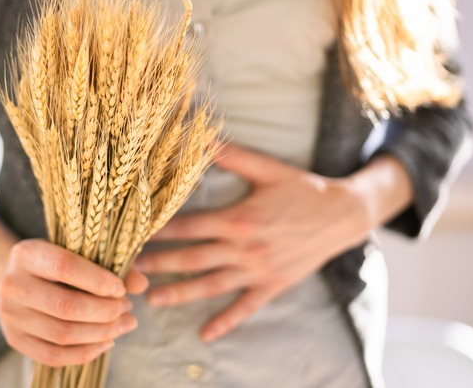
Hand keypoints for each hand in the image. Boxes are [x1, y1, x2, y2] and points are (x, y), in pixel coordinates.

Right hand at [0, 239, 148, 365]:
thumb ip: (110, 264)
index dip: (98, 280)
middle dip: (105, 311)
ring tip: (124, 324)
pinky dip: (85, 353)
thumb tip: (141, 284)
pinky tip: (106, 342)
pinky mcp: (14, 340)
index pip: (64, 267)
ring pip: (62, 334)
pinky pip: (53, 356)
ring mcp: (9, 315)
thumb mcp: (76, 252)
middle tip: (127, 308)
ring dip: (101, 333)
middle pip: (65, 306)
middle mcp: (11, 284)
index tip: (121, 289)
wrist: (14, 280)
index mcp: (26, 253)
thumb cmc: (55, 263)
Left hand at [134, 144, 391, 342]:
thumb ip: (231, 155)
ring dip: (180, 294)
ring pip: (211, 286)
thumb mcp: (267, 168)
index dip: (159, 231)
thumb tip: (200, 137)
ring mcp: (257, 270)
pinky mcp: (271, 285)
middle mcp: (244, 248)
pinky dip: (225, 322)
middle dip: (159, 264)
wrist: (343, 216)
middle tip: (129, 270)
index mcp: (239, 219)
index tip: (133, 234)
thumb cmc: (302, 189)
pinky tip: (205, 334)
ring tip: (151, 299)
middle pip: (192, 258)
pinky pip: (245, 307)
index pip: (189, 226)